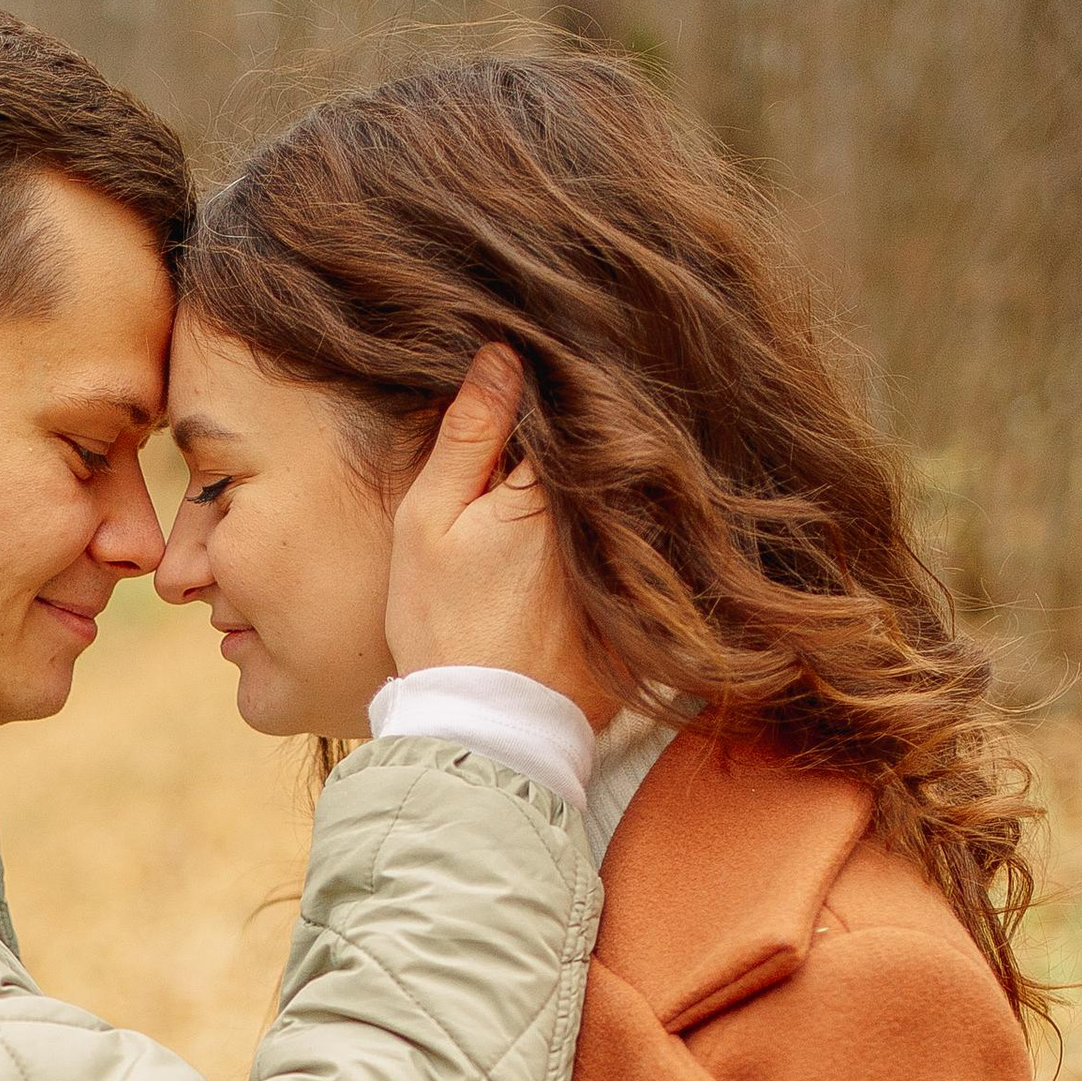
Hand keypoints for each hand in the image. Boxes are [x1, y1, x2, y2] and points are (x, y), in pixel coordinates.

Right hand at [383, 345, 614, 719]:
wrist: (484, 728)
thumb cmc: (443, 624)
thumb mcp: (429, 521)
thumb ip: (468, 435)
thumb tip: (502, 352)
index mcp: (552, 485)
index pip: (571, 404)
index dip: (556, 385)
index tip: (544, 365)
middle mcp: (607, 515)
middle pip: (609, 444)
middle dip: (592, 422)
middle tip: (568, 400)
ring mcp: (635, 560)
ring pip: (633, 489)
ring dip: (618, 471)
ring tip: (592, 454)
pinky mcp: (648, 600)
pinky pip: (652, 540)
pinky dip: (638, 523)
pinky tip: (610, 525)